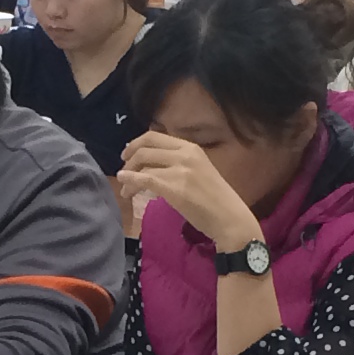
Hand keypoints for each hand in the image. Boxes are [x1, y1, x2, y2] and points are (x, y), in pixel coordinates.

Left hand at [116, 130, 261, 253]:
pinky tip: (127, 189)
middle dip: (129, 160)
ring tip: (126, 191)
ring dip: (128, 177)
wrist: (230, 218)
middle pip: (145, 148)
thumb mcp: (199, 172)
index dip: (136, 144)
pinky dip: (131, 183)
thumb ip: (178, 164)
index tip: (127, 155)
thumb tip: (151, 165)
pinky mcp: (175, 188)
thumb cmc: (216, 200)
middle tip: (123, 173)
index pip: (155, 136)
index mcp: (191, 148)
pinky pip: (145, 180)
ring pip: (142, 165)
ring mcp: (180, 170)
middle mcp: (185, 154)